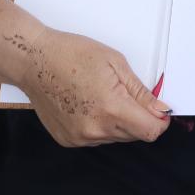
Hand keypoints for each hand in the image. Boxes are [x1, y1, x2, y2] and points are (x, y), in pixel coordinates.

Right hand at [16, 29, 170, 147]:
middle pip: (135, 135)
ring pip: (116, 138)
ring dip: (118, 122)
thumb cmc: (71, 54)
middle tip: (124, 92)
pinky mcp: (69, 141)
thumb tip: (161, 110)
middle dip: (139, 117)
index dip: (160, 120)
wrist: (33, 61)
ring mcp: (80, 138)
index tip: (158, 110)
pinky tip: (88, 104)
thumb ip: (141, 92)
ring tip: (101, 95)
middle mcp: (95, 130)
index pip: (151, 131)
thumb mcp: (115, 63)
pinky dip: (100, 125)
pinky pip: (97, 138)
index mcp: (111, 108)